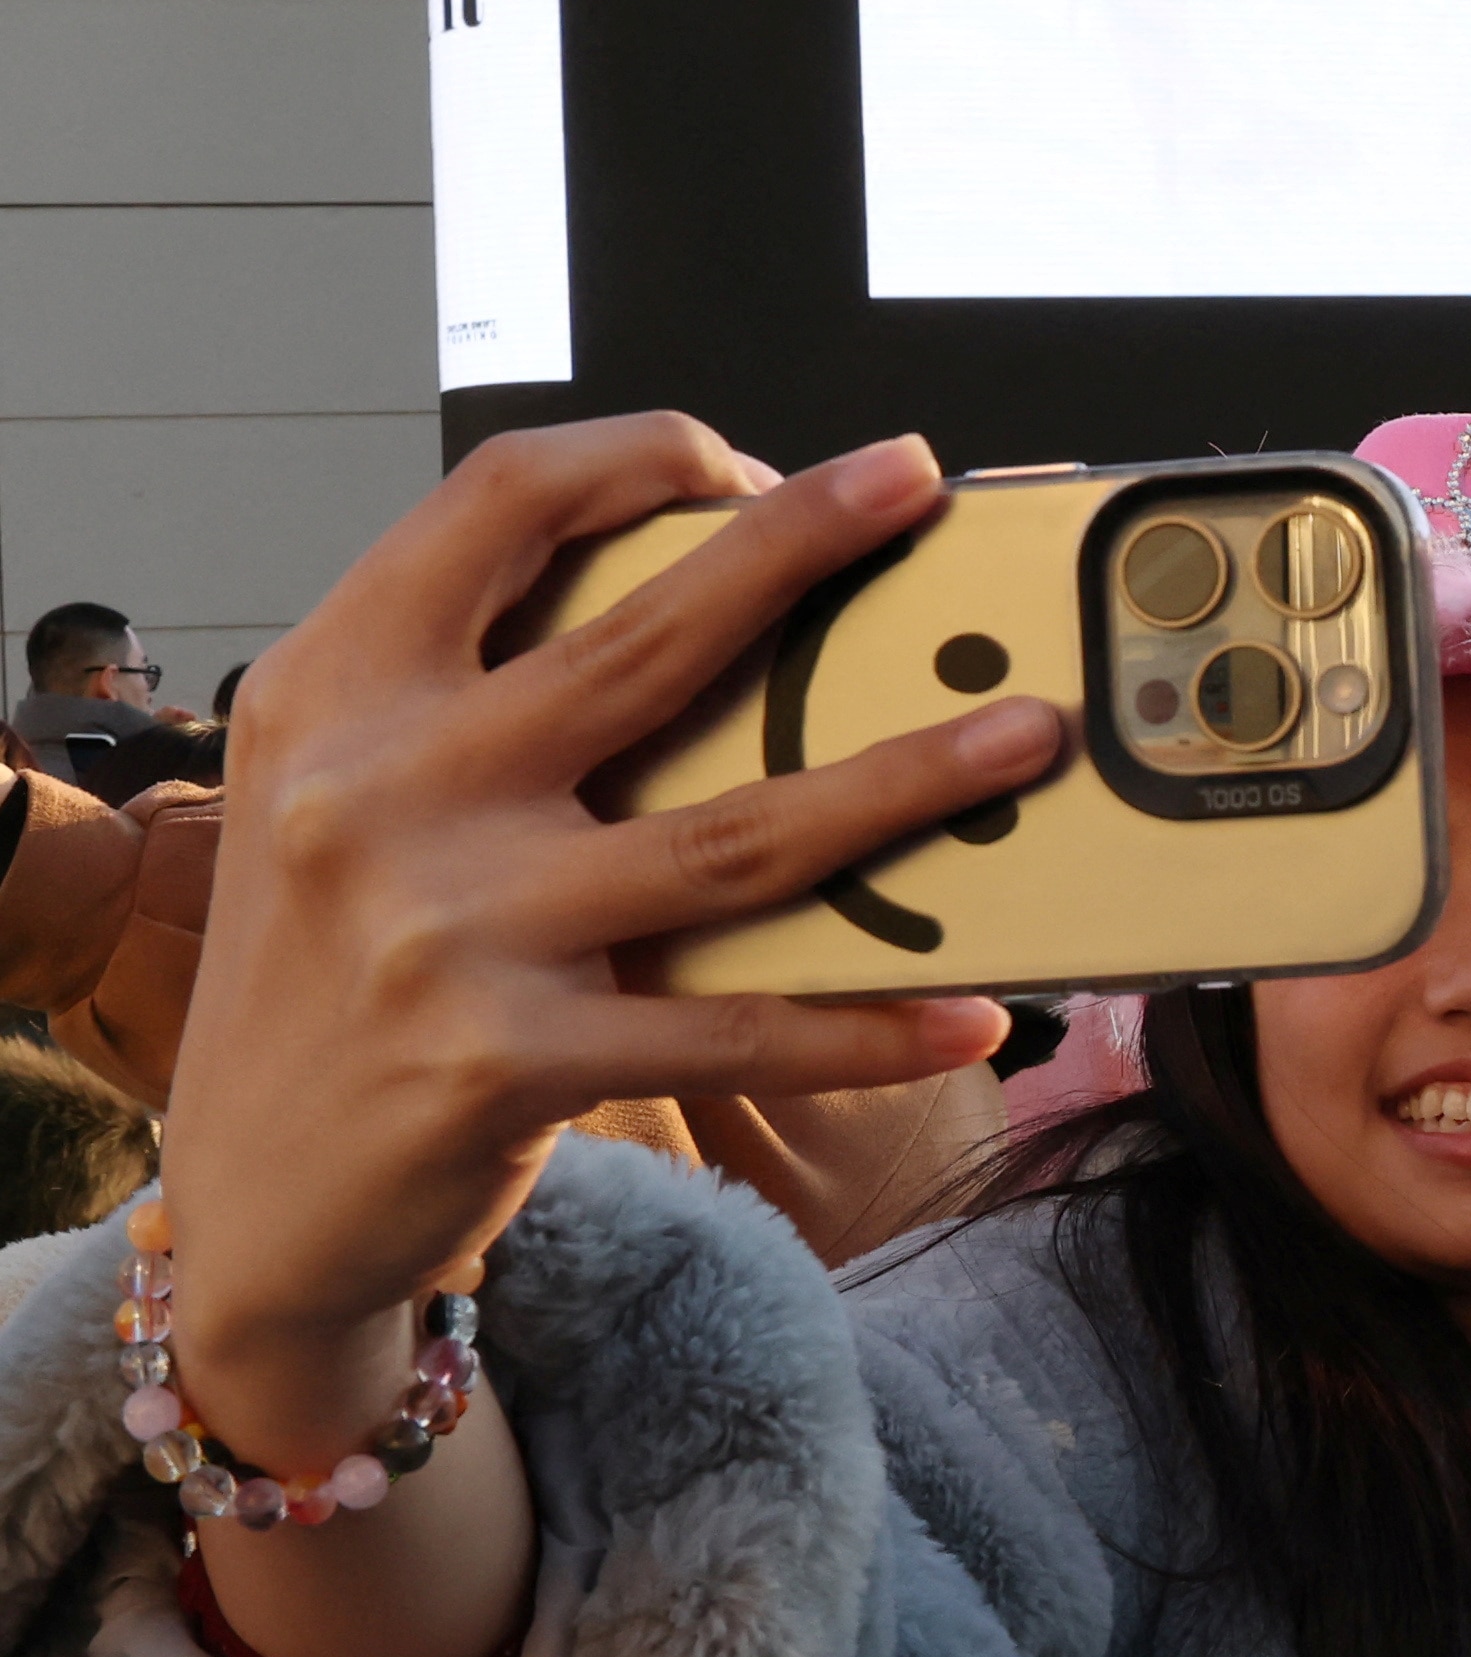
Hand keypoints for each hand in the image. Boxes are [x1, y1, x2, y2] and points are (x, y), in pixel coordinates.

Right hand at [162, 422, 1043, 1456]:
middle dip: (804, 544)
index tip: (750, 463)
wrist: (254, 1199)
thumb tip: (716, 601)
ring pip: (736, 832)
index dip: (634, 457)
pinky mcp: (507, 1062)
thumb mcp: (345, 791)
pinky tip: (970, 1010)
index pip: (493, 503)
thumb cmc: (336, 968)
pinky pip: (739, 1030)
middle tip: (920, 484)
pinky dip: (869, 1023)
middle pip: (645, 638)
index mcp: (337, 689)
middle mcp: (378, 790)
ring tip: (1029, 736)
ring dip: (908, 780)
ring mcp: (445, 928)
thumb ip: (478, 694)